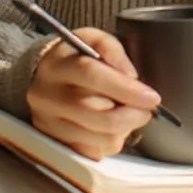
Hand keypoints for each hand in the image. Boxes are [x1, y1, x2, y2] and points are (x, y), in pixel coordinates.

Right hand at [25, 28, 160, 159]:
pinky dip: (109, 142)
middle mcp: (47, 96)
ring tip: (129, 116)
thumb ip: (113, 52)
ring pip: (96, 137)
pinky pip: (92, 152)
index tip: (152, 97)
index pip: (92, 76)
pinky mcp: (55, 143)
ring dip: (123, 130)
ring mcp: (49, 124)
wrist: (40, 79)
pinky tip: (110, 128)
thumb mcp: (92, 40)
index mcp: (57, 65)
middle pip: (95, 113)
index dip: (126, 89)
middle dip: (130, 115)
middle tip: (147, 111)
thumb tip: (131, 77)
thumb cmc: (73, 59)